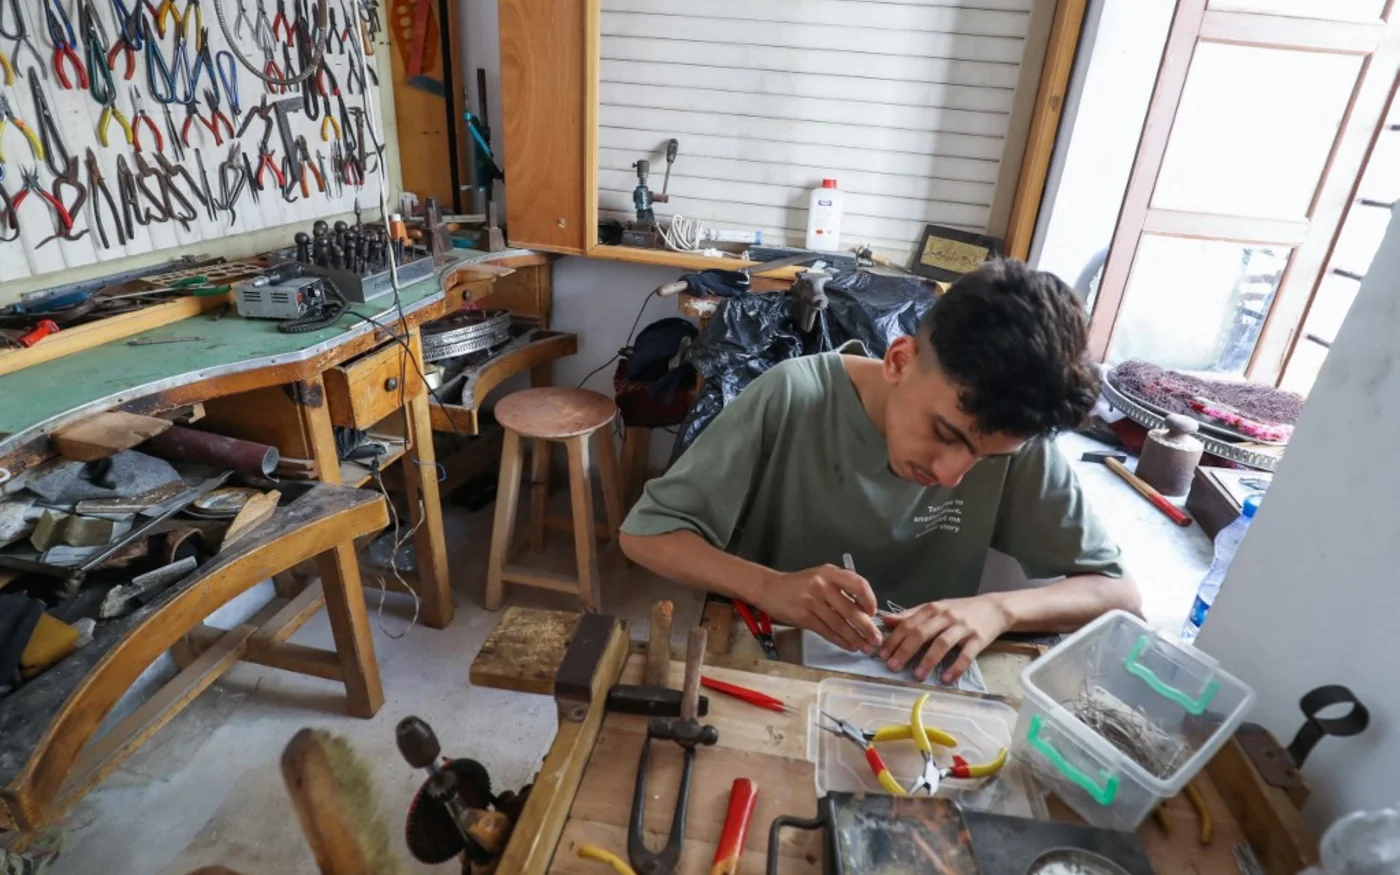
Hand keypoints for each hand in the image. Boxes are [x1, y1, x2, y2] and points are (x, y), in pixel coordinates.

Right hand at [754, 564, 882, 653]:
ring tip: (865, 646)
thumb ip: (840, 589)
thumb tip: (864, 611)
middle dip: (867, 627)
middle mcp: (822, 585)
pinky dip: (840, 640)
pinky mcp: (804, 617)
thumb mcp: (820, 577)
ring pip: (840, 624)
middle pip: (851, 610)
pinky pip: (827, 631)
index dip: (870, 600)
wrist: (769, 589)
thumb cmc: (798, 584)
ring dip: (855, 638)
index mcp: (830, 572)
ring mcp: (812, 601)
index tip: (874, 613)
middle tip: (876, 639)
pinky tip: (849, 646)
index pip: (858, 584)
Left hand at [879, 595, 1012, 682]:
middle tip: (893, 667)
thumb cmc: (960, 610)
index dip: (894, 639)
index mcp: (933, 609)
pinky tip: (946, 679)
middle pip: (922, 633)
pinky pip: (966, 655)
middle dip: (905, 650)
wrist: (995, 608)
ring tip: (917, 676)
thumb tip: (885, 620)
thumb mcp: (935, 608)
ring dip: (928, 660)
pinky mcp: (979, 638)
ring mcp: (963, 627)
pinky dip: (955, 667)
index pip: (909, 624)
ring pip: (942, 643)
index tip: (882, 655)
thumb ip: (911, 615)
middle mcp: (946, 616)